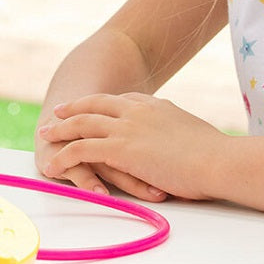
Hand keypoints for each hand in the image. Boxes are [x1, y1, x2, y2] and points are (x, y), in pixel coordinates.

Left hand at [38, 92, 226, 200]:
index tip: (92, 107)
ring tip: (44, 135)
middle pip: (95, 105)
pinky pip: (81, 150)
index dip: (102, 104)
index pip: (122, 99)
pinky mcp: (119, 148)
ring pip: (82, 124)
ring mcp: (126, 127)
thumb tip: (181, 141)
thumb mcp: (193, 133)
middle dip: (73, 108)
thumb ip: (178, 132)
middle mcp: (137, 110)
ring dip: (60, 130)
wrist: (219, 160)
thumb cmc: (216, 155)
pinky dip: (63, 156)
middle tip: (57, 112)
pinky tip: (53, 164)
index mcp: (155, 105)